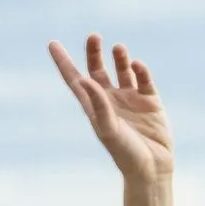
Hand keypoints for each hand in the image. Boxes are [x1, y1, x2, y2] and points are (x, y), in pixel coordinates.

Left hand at [48, 32, 173, 180]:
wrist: (152, 168)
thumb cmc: (125, 154)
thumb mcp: (108, 130)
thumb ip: (98, 104)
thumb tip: (84, 79)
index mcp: (94, 107)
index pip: (75, 80)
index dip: (63, 62)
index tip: (52, 43)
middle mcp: (110, 100)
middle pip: (97, 70)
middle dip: (94, 53)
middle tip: (93, 36)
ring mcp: (131, 99)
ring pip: (122, 70)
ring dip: (120, 58)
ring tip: (118, 48)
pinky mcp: (151, 101)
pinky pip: (144, 79)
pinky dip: (140, 69)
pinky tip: (137, 65)